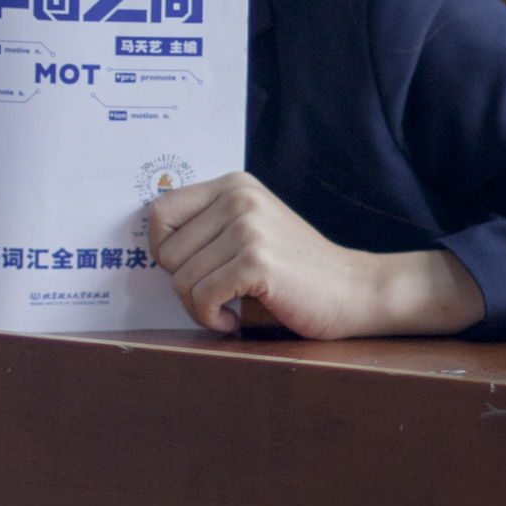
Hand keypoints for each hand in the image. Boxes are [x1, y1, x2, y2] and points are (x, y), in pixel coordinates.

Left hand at [143, 173, 486, 340]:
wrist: (354, 290)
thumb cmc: (296, 270)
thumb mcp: (250, 230)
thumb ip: (208, 226)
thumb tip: (151, 245)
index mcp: (232, 185)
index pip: (158, 212)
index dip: (163, 249)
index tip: (188, 270)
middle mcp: (238, 198)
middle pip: (165, 251)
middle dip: (183, 285)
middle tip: (215, 296)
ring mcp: (249, 227)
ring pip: (180, 278)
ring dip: (198, 307)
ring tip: (227, 308)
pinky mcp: (257, 261)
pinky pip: (200, 298)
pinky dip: (210, 319)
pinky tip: (233, 320)